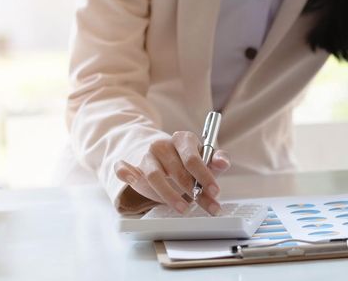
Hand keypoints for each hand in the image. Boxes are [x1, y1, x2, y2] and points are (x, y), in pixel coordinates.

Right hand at [114, 131, 230, 214]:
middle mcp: (162, 145)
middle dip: (194, 192)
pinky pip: (123, 168)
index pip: (192, 158)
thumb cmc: (188, 161)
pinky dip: (126, 173)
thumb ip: (216, 160)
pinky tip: (133, 180)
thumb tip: (223, 162)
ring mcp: (146, 156)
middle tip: (206, 206)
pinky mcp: (132, 166)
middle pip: (177, 171)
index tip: (215, 192)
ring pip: (154, 175)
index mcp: (183, 139)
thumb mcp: (206, 159)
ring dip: (169, 195)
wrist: (164, 156)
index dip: (205, 176)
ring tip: (183, 208)